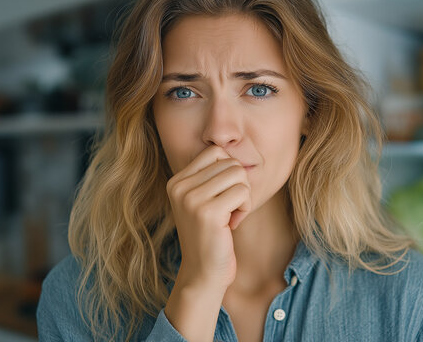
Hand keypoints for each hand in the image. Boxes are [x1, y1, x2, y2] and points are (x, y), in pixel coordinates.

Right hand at [166, 145, 251, 289]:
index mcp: (176, 181)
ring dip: (244, 196)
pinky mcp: (208, 212)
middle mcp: (180, 187)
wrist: (202, 273)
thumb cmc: (210, 235)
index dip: (229, 170)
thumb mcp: (202, 201)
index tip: (224, 194)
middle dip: (239, 185)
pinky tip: (233, 224)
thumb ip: (211, 176)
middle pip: (230, 162)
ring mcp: (192, 199)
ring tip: (231, 215)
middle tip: (230, 208)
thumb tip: (233, 150)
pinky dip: (245, 208)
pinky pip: (243, 193)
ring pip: (239, 175)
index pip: (215, 152)